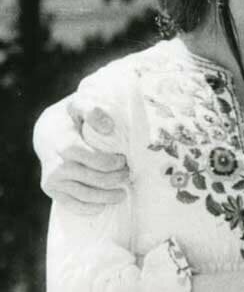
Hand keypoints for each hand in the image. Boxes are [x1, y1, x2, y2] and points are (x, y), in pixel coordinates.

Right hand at [33, 96, 128, 214]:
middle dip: (115, 179)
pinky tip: (104, 205)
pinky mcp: (51, 189)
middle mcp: (56, 164)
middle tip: (128, 175)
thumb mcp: (79, 104)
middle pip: (92, 178)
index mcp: (63, 142)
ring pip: (85, 195)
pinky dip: (90, 208)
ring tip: (123, 193)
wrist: (46, 131)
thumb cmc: (70, 116)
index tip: (124, 160)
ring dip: (107, 196)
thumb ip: (93, 110)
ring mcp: (52, 179)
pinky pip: (72, 205)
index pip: (91, 159)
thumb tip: (108, 128)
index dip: (110, 163)